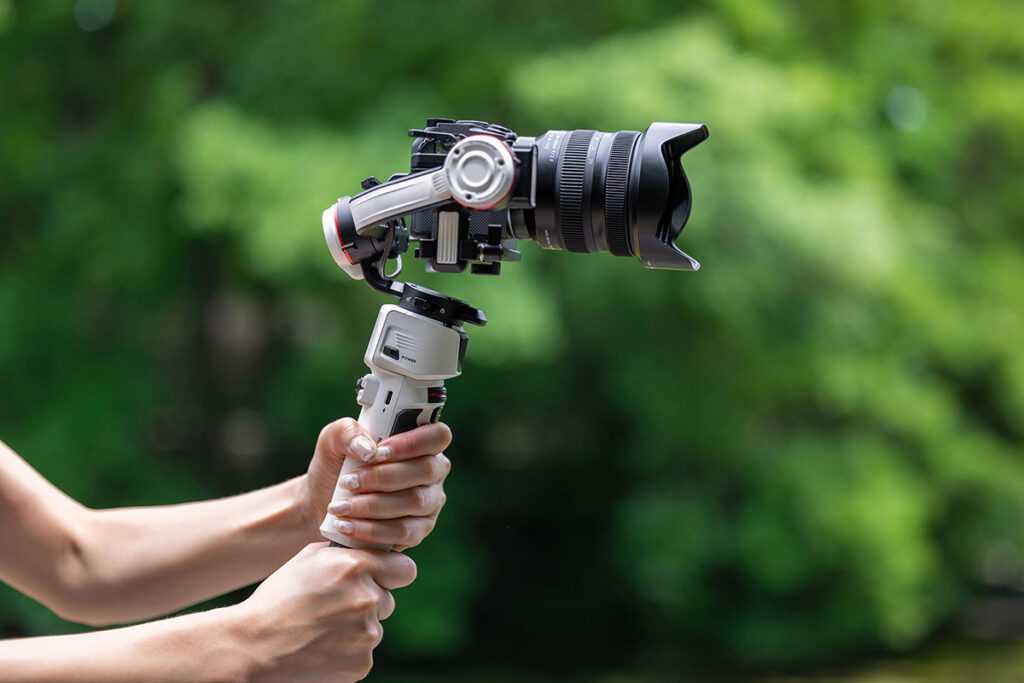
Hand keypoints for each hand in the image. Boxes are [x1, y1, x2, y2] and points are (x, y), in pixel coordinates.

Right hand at [232, 542, 415, 681]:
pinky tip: (320, 646)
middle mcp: (367, 599)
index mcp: (356, 567)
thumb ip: (346, 553)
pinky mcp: (361, 663)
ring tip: (320, 628)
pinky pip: (363, 651)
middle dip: (369, 600)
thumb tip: (370, 550)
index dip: (392, 573)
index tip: (382, 577)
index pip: (405, 569)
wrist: (251, 647)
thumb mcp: (308, 560)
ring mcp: (367, 635)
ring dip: (356, 627)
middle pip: (388, 599)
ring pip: (375, 626)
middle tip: (335, 606)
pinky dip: (347, 650)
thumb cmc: (278, 598)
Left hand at [303, 418, 452, 549]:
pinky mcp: (420, 531)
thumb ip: (346, 432)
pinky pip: (404, 531)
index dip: (413, 442)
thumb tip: (367, 448)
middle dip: (383, 476)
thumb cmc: (335, 467)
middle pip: (426, 469)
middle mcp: (433, 471)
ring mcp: (430, 502)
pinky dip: (371, 529)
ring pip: (415, 501)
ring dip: (373, 504)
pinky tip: (346, 525)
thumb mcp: (332, 441)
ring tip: (340, 506)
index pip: (437, 436)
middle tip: (348, 482)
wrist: (322, 506)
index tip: (378, 452)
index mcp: (421, 442)